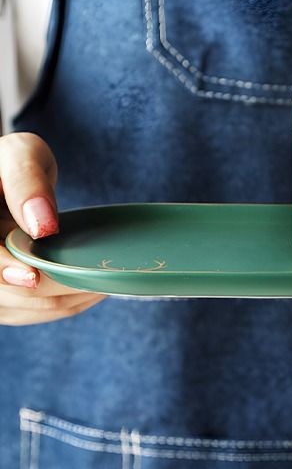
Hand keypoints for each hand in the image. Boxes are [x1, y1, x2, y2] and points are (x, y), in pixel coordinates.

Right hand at [0, 132, 105, 324]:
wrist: (5, 179)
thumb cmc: (11, 162)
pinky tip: (87, 291)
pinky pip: (25, 313)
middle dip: (53, 289)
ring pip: (18, 309)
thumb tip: (42, 225)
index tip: (34, 276)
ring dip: (62, 302)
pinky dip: (57, 306)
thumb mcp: (19, 155)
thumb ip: (26, 181)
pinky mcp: (1, 296)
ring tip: (103, 283)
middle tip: (101, 278)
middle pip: (6, 292)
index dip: (5, 271)